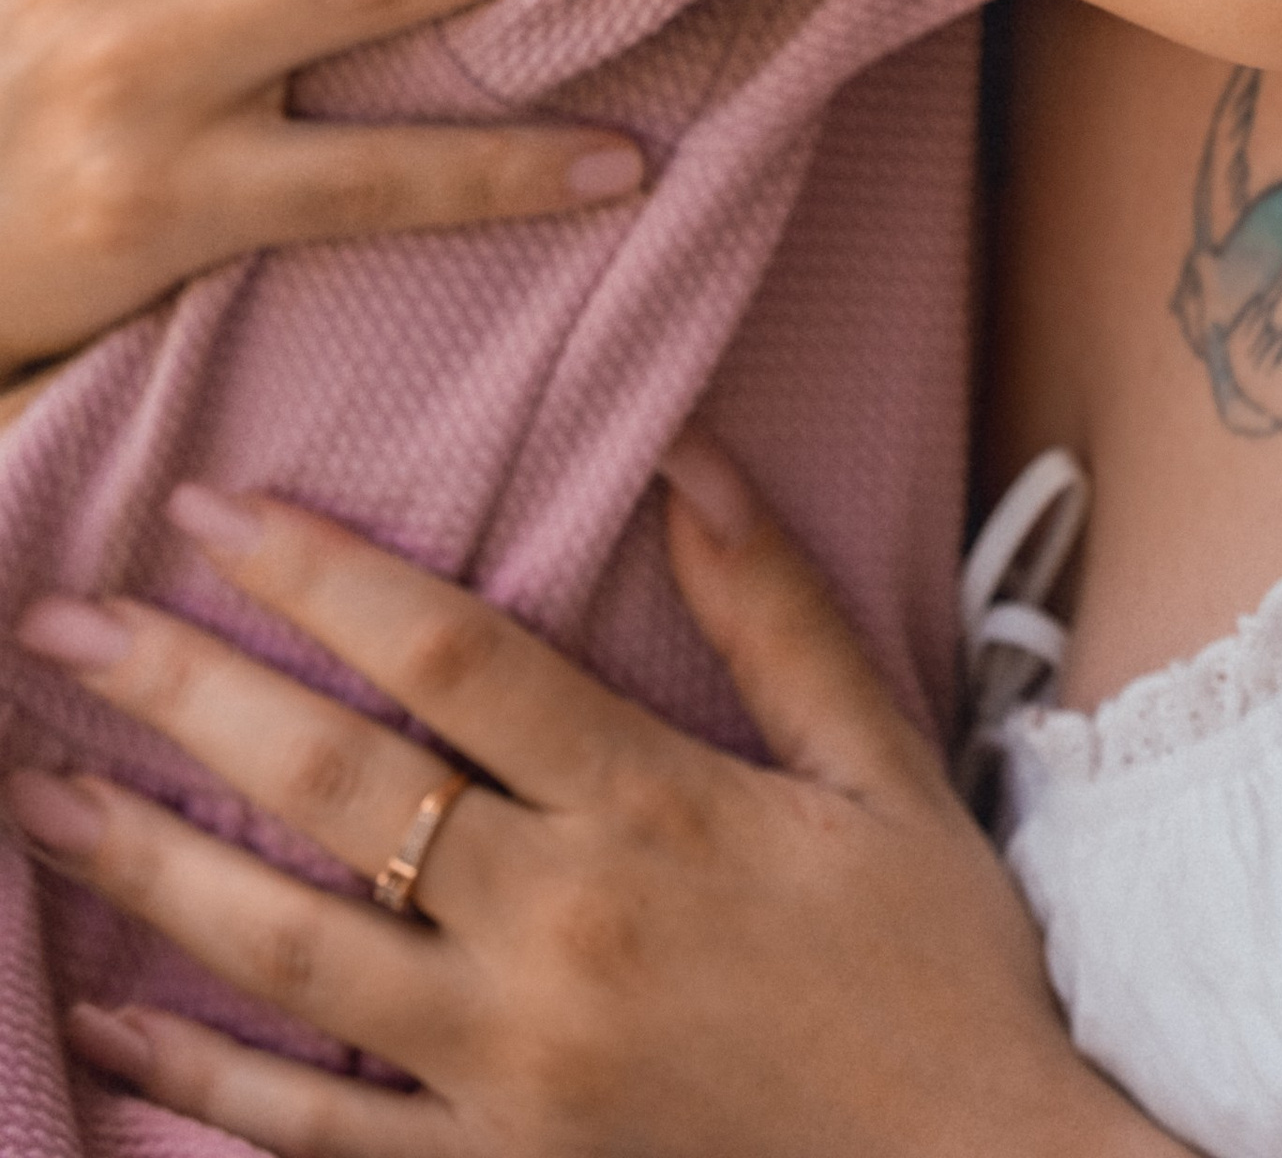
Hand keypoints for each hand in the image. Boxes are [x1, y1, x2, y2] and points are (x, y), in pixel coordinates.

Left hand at [4, 451, 1182, 1156]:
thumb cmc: (932, 960)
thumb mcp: (879, 763)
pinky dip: (194, 1077)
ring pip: (288, 953)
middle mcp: (559, 932)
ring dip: (145, 867)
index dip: (322, 571)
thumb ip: (773, 608)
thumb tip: (688, 450)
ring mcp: (507, 1068)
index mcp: (652, 809)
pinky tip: (102, 1016)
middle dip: (185, 693)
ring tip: (38, 790)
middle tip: (63, 625)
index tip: (215, 506)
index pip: (450, 656)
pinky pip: (310, 1130)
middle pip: (336, 787)